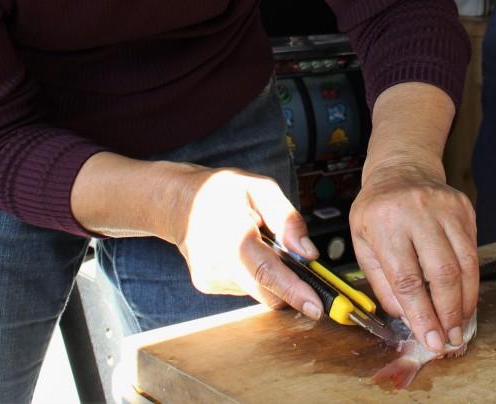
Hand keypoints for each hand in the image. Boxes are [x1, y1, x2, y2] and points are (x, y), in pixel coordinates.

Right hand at [174, 166, 323, 318]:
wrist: (179, 202)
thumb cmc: (221, 191)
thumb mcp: (260, 188)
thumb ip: (287, 219)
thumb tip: (309, 254)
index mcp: (232, 236)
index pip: (266, 271)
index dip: (294, 291)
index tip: (317, 307)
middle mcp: (218, 263)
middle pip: (267, 291)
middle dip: (291, 286)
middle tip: (299, 263)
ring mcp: (210, 278)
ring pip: (259, 290)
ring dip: (270, 274)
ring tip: (258, 243)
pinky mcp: (208, 285)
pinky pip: (246, 287)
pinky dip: (254, 274)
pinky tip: (243, 252)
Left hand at [350, 156, 478, 352]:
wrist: (401, 169)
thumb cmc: (377, 211)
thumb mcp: (362, 244)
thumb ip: (381, 282)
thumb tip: (407, 317)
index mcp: (384, 222)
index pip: (406, 277)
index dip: (421, 313)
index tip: (430, 339)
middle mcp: (417, 211)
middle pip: (442, 272)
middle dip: (448, 312)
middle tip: (450, 338)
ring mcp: (445, 207)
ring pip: (464, 263)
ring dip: (465, 301)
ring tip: (460, 325)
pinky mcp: (464, 208)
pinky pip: (472, 251)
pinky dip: (471, 280)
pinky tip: (465, 298)